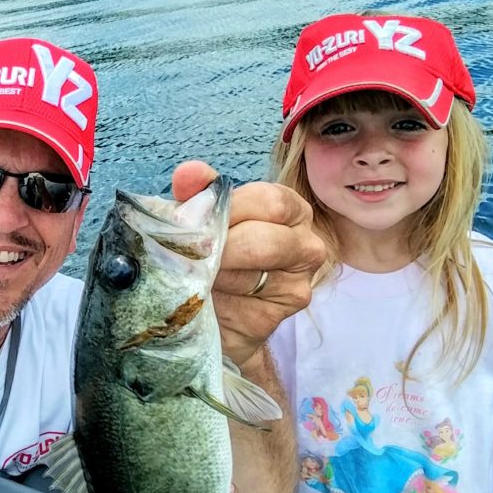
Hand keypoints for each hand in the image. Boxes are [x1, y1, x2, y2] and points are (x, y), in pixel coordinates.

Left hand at [172, 162, 325, 364]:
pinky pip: (239, 306)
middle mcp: (306, 246)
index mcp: (292, 211)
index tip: (197, 218)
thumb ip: (199, 193)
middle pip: (264, 241)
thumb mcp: (205, 216)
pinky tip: (200, 295)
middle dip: (219, 246)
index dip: (230, 208)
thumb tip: (187, 174)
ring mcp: (296, 286)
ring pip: (249, 276)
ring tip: (189, 271)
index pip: (270, 201)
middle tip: (189, 251)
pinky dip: (212, 298)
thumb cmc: (214, 250)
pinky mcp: (274, 318)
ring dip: (211, 273)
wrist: (211, 305)